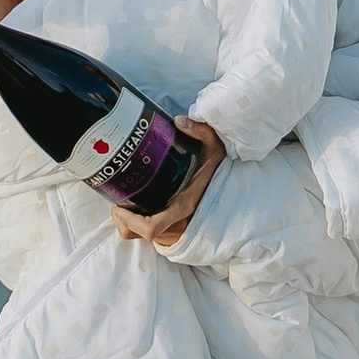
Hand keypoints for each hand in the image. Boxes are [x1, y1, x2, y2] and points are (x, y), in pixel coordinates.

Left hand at [112, 119, 225, 245]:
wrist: (240, 195)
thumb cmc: (224, 172)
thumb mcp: (216, 147)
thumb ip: (200, 131)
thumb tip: (179, 120)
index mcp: (183, 207)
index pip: (150, 228)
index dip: (129, 222)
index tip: (118, 206)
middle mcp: (180, 226)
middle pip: (140, 235)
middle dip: (124, 222)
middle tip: (118, 204)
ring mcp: (180, 233)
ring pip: (146, 238)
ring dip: (133, 225)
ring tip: (128, 206)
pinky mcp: (180, 235)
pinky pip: (156, 238)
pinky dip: (144, 228)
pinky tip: (144, 211)